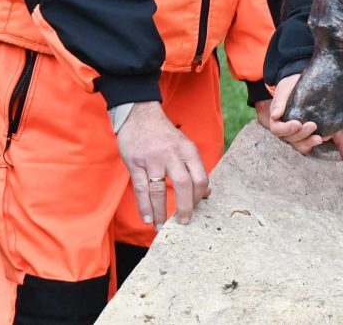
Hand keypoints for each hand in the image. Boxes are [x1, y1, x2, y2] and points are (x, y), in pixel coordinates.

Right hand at [115, 101, 209, 229]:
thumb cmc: (165, 135)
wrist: (139, 115)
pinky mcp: (136, 164)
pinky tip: (148, 218)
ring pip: (159, 190)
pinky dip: (144, 206)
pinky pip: (141, 189)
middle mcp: (173, 155)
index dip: (199, 197)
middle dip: (184, 208)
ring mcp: (153, 159)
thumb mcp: (185, 146)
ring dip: (160, 212)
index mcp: (189, 151)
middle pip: (184, 185)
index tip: (196, 208)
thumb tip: (206, 193)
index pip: (201, 178)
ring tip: (161, 227)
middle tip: (183, 223)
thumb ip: (194, 169)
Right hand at [265, 73, 342, 160]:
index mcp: (278, 119)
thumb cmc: (290, 86)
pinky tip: (326, 135)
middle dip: (302, 134)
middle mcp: (287, 128)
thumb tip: (274, 116)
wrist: (302, 83)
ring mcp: (298, 132)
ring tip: (320, 138)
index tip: (297, 123)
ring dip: (309, 142)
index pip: (278, 129)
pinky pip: (311, 142)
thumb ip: (279, 101)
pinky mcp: (309, 132)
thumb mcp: (284, 89)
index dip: (286, 129)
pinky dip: (317, 140)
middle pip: (291, 138)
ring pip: (301, 144)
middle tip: (313, 125)